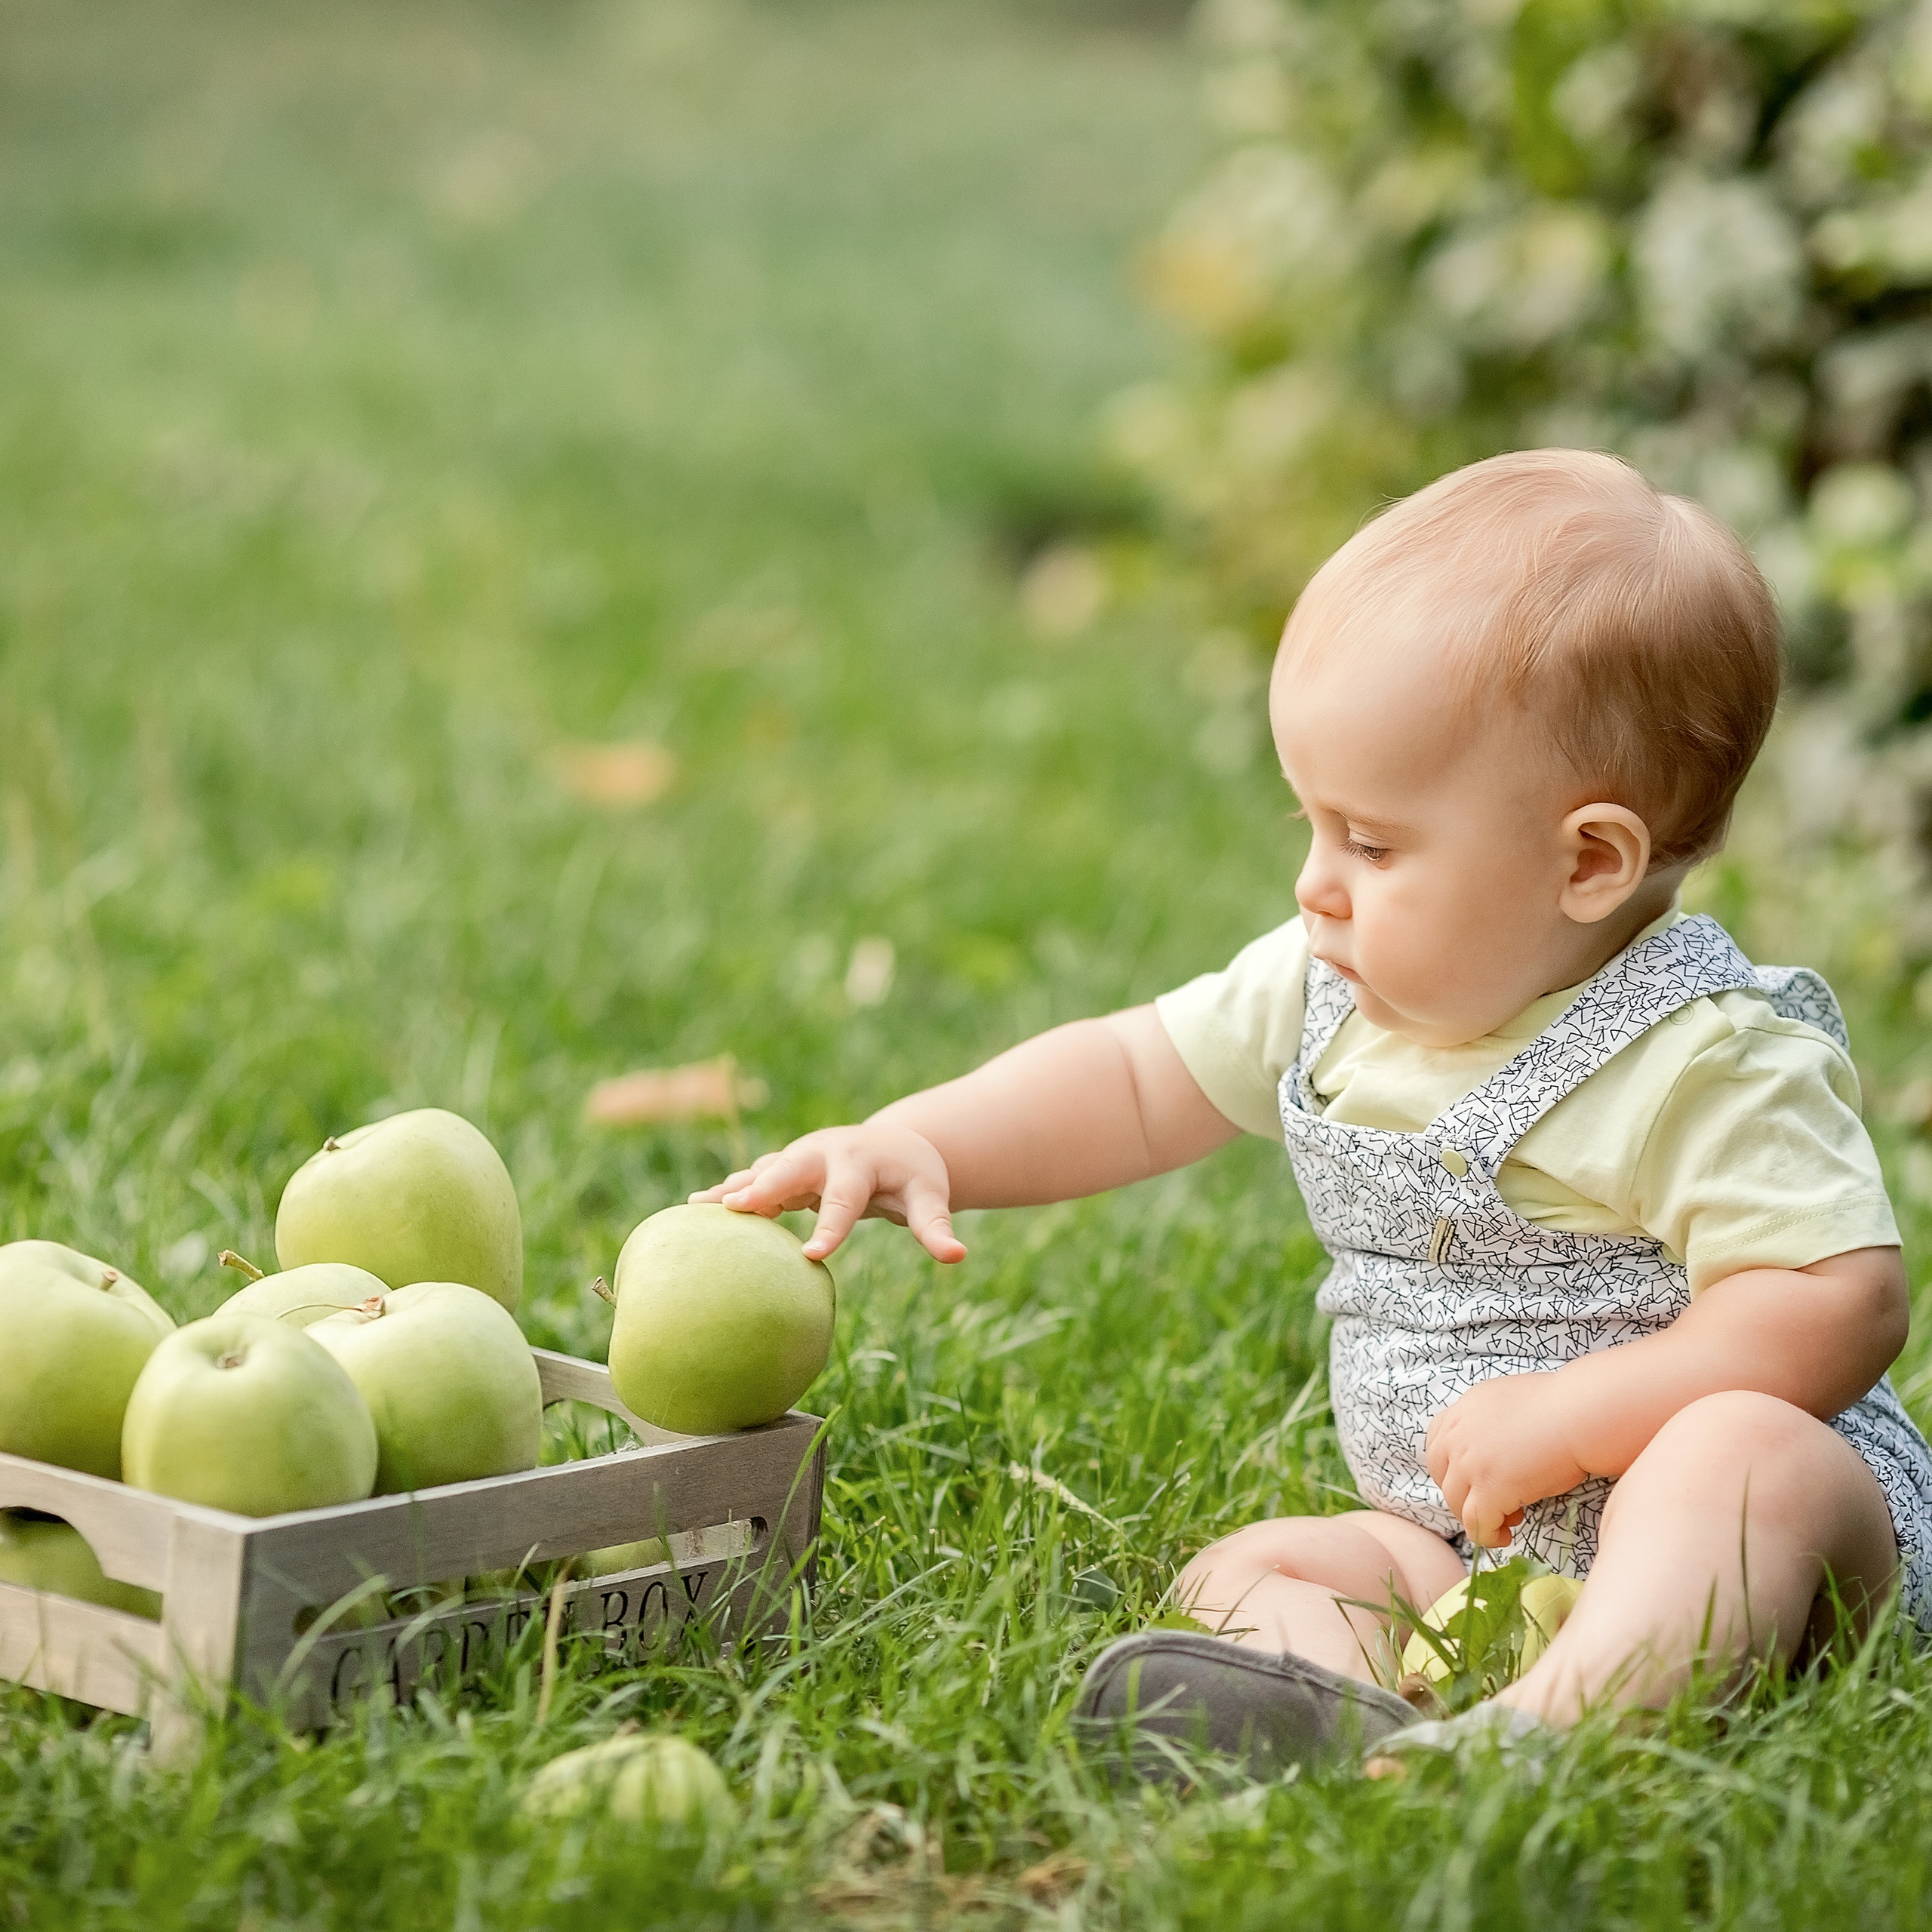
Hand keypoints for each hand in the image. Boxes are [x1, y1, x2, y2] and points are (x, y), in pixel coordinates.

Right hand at [688, 1121, 964, 1263]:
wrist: (893, 1144)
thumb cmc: (913, 1177)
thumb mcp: (930, 1198)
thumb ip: (936, 1227)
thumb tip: (958, 1256)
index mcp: (859, 1165)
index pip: (844, 1200)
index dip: (830, 1227)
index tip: (813, 1255)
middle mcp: (822, 1156)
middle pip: (789, 1171)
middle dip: (764, 1187)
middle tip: (736, 1207)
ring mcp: (798, 1159)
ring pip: (762, 1171)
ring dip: (733, 1187)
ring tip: (697, 1206)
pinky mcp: (783, 1169)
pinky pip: (752, 1180)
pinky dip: (725, 1192)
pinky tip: (691, 1211)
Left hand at [1424, 1374, 1587, 1548]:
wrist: (1582, 1415)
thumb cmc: (1562, 1407)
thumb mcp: (1509, 1402)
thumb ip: (1490, 1422)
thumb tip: (1493, 1448)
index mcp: (1465, 1409)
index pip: (1436, 1443)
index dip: (1452, 1467)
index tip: (1473, 1479)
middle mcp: (1459, 1434)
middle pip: (1442, 1475)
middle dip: (1463, 1492)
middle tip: (1494, 1501)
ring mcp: (1470, 1462)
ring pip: (1456, 1503)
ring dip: (1479, 1515)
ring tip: (1511, 1518)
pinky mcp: (1489, 1488)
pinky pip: (1475, 1524)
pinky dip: (1487, 1535)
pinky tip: (1505, 1535)